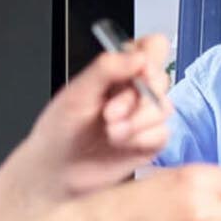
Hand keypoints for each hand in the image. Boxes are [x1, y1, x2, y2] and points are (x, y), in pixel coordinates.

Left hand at [17, 34, 176, 196]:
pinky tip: (120, 144)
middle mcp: (135, 91)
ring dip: (136, 121)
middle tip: (110, 113)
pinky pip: (162, 133)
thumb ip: (106, 69)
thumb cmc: (59, 131)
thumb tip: (138, 56)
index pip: (152, 47)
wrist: (56, 173)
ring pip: (164, 107)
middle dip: (136, 98)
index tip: (137, 72)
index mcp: (119, 70)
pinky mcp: (150, 141)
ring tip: (110, 132)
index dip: (150, 56)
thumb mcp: (76, 94)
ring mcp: (145, 116)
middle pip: (161, 78)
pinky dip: (141, 139)